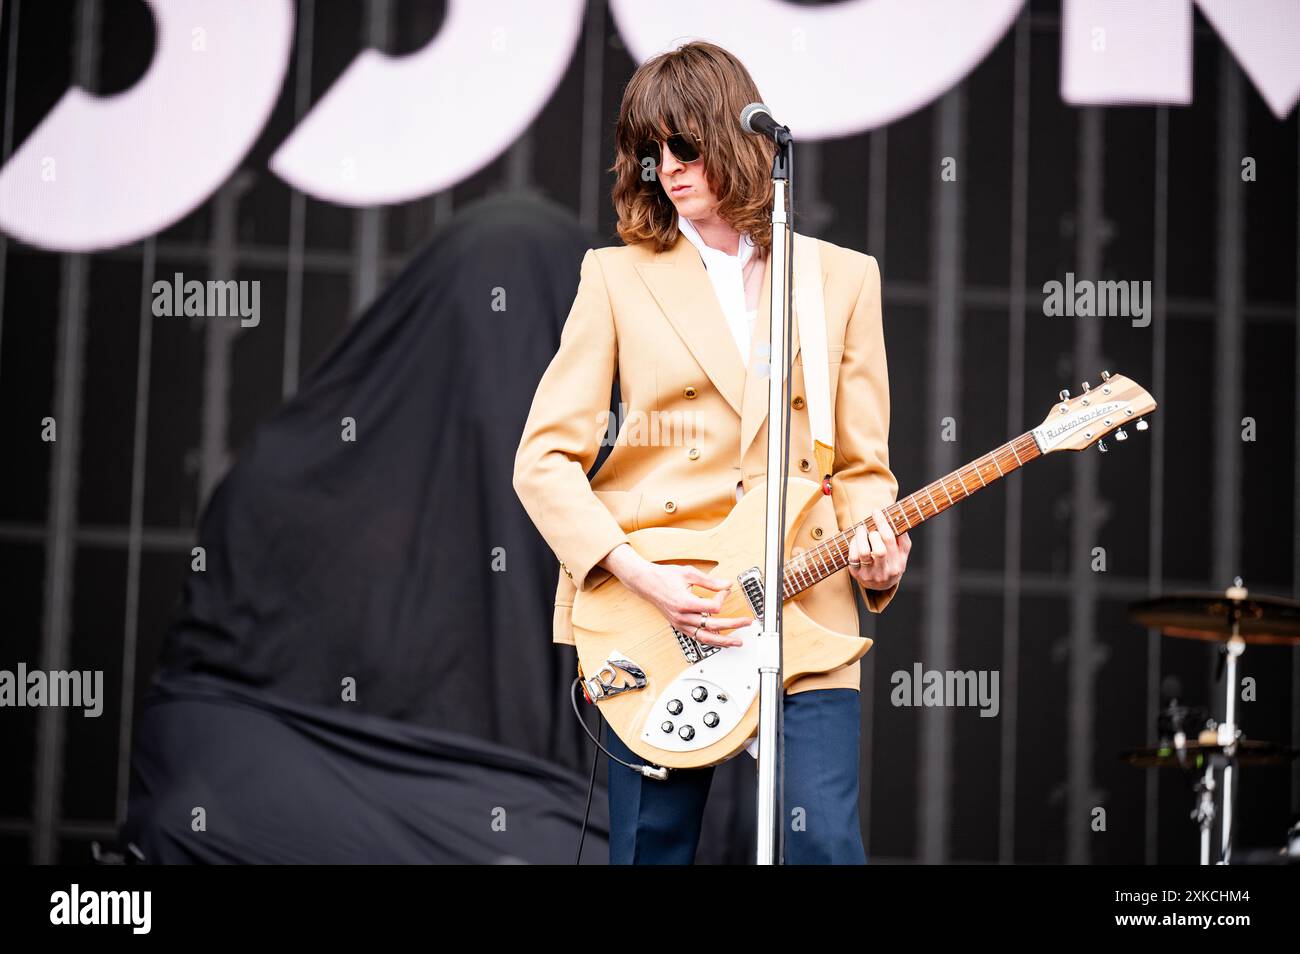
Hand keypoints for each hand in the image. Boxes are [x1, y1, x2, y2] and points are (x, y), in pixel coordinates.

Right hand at [620, 560, 753, 647]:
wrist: (646, 583)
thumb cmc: (664, 577)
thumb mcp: (689, 574)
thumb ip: (710, 581)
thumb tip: (727, 585)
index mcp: (685, 603)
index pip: (713, 608)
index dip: (723, 598)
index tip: (725, 590)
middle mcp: (682, 617)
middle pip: (713, 626)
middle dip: (733, 625)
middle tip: (746, 622)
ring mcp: (680, 623)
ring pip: (705, 637)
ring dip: (723, 641)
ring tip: (736, 642)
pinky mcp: (679, 626)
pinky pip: (696, 637)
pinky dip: (709, 640)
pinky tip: (719, 640)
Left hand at [847, 508, 910, 590]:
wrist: (881, 586)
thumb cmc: (892, 562)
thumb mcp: (902, 553)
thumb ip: (902, 538)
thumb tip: (898, 519)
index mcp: (898, 563)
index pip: (890, 540)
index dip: (882, 523)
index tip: (876, 511)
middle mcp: (885, 571)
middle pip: (880, 550)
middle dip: (873, 534)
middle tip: (868, 527)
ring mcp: (871, 574)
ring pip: (864, 553)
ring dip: (860, 537)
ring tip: (861, 530)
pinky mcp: (857, 575)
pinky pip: (852, 557)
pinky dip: (853, 544)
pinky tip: (856, 540)